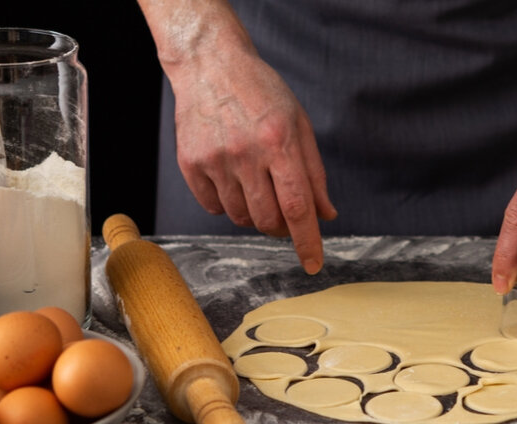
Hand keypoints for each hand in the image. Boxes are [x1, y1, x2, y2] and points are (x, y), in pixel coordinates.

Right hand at [168, 50, 336, 274]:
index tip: (313, 264)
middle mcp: (246, 153)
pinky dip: (227, 204)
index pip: (297, 206)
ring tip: (255, 184)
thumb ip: (314, 173)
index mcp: (279, 142)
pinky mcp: (190, 164)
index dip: (307, 241)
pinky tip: (231, 178)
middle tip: (283, 212)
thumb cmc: (261, 92)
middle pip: (268, 219)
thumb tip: (326, 214)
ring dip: (254, 214)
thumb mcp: (299, 124)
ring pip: (240, 218)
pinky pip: (213, 207)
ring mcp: (214, 159)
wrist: (210, 65)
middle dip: (281, 227)